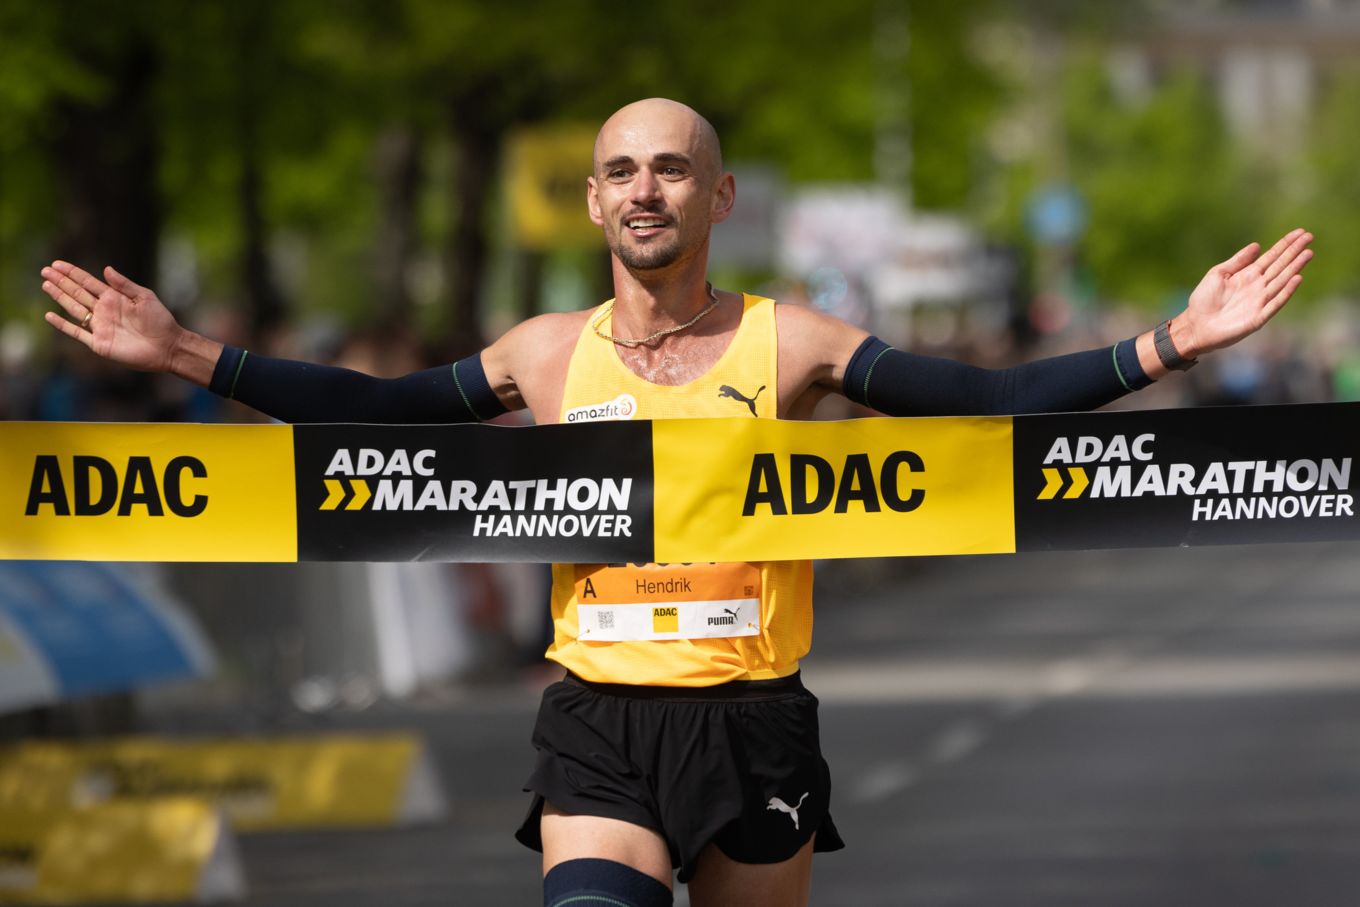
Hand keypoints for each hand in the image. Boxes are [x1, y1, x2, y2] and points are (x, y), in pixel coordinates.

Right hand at [41, 261, 185, 372]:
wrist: (167, 346)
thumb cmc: (160, 320)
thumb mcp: (145, 297)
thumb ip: (124, 284)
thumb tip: (106, 269)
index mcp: (114, 298)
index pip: (88, 282)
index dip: (72, 273)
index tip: (57, 264)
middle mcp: (104, 311)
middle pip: (77, 293)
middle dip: (61, 281)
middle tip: (45, 270)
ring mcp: (100, 327)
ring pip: (74, 309)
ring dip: (59, 297)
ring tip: (46, 285)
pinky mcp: (99, 343)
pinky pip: (76, 333)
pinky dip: (62, 325)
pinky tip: (49, 315)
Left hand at [1178, 229, 1312, 357]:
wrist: (1196, 325)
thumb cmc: (1204, 299)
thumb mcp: (1218, 274)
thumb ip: (1237, 261)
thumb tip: (1257, 245)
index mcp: (1248, 275)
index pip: (1272, 257)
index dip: (1285, 244)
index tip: (1300, 232)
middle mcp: (1258, 286)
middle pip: (1280, 265)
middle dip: (1294, 251)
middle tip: (1310, 236)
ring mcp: (1260, 301)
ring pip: (1282, 281)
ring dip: (1295, 267)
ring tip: (1308, 253)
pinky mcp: (1259, 316)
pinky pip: (1276, 302)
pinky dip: (1286, 291)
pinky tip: (1296, 278)